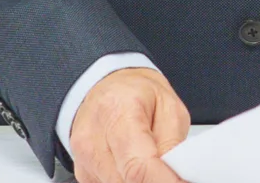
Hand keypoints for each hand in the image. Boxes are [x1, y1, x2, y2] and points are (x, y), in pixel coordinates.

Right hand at [69, 67, 189, 182]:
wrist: (107, 87)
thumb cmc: (137, 93)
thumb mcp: (169, 108)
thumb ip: (172, 145)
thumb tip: (177, 176)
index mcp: (118, 113)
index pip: (137, 166)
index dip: (162, 181)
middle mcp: (92, 139)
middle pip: (126, 181)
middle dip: (154, 180)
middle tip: (171, 172)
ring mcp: (83, 159)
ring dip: (139, 180)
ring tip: (151, 162)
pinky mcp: (82, 173)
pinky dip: (126, 180)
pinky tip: (133, 165)